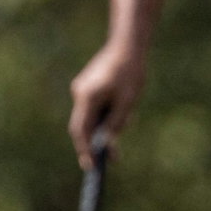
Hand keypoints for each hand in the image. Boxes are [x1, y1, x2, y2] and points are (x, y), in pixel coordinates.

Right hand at [68, 42, 145, 169]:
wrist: (128, 43)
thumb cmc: (130, 72)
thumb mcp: (127, 102)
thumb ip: (115, 125)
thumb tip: (106, 146)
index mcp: (87, 97)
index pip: (81, 131)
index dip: (85, 150)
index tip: (91, 167)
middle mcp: (79, 93)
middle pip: (82, 125)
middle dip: (95, 142)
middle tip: (111, 158)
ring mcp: (82, 88)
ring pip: (90, 116)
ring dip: (104, 125)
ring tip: (128, 117)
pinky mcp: (88, 85)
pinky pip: (93, 106)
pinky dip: (104, 114)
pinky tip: (123, 108)